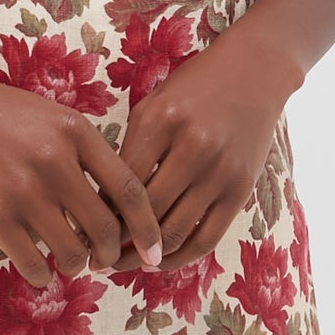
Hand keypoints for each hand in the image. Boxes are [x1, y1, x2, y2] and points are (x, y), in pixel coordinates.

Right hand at [0, 64, 167, 288]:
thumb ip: (79, 151)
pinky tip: (36, 266)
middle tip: (106, 261)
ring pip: (73, 253)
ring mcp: (24, 191)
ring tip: (71, 261)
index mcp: (75, 131)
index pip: (131, 190)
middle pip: (107, 229)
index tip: (156, 250)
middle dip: (113, 255)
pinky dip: (40, 274)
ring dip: (77, 266)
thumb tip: (113, 204)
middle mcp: (55, 161)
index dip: (149, 228)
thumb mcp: (45, 115)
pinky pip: (33, 265)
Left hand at [109, 32, 300, 272]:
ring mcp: (220, 171)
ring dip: (144, 255)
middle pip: (146, 212)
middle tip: (96, 255)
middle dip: (116, 240)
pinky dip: (180, 257)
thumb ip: (130, 147)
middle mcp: (192, 147)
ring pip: (175, 232)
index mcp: (161, 120)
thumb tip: (99, 201)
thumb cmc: (193, 87)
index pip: (120, 182)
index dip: (97, 212)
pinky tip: (159, 261)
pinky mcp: (241, 190)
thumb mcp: (152, 103)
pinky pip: (207, 238)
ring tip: (122, 263)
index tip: (81, 228)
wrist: (253, 72)